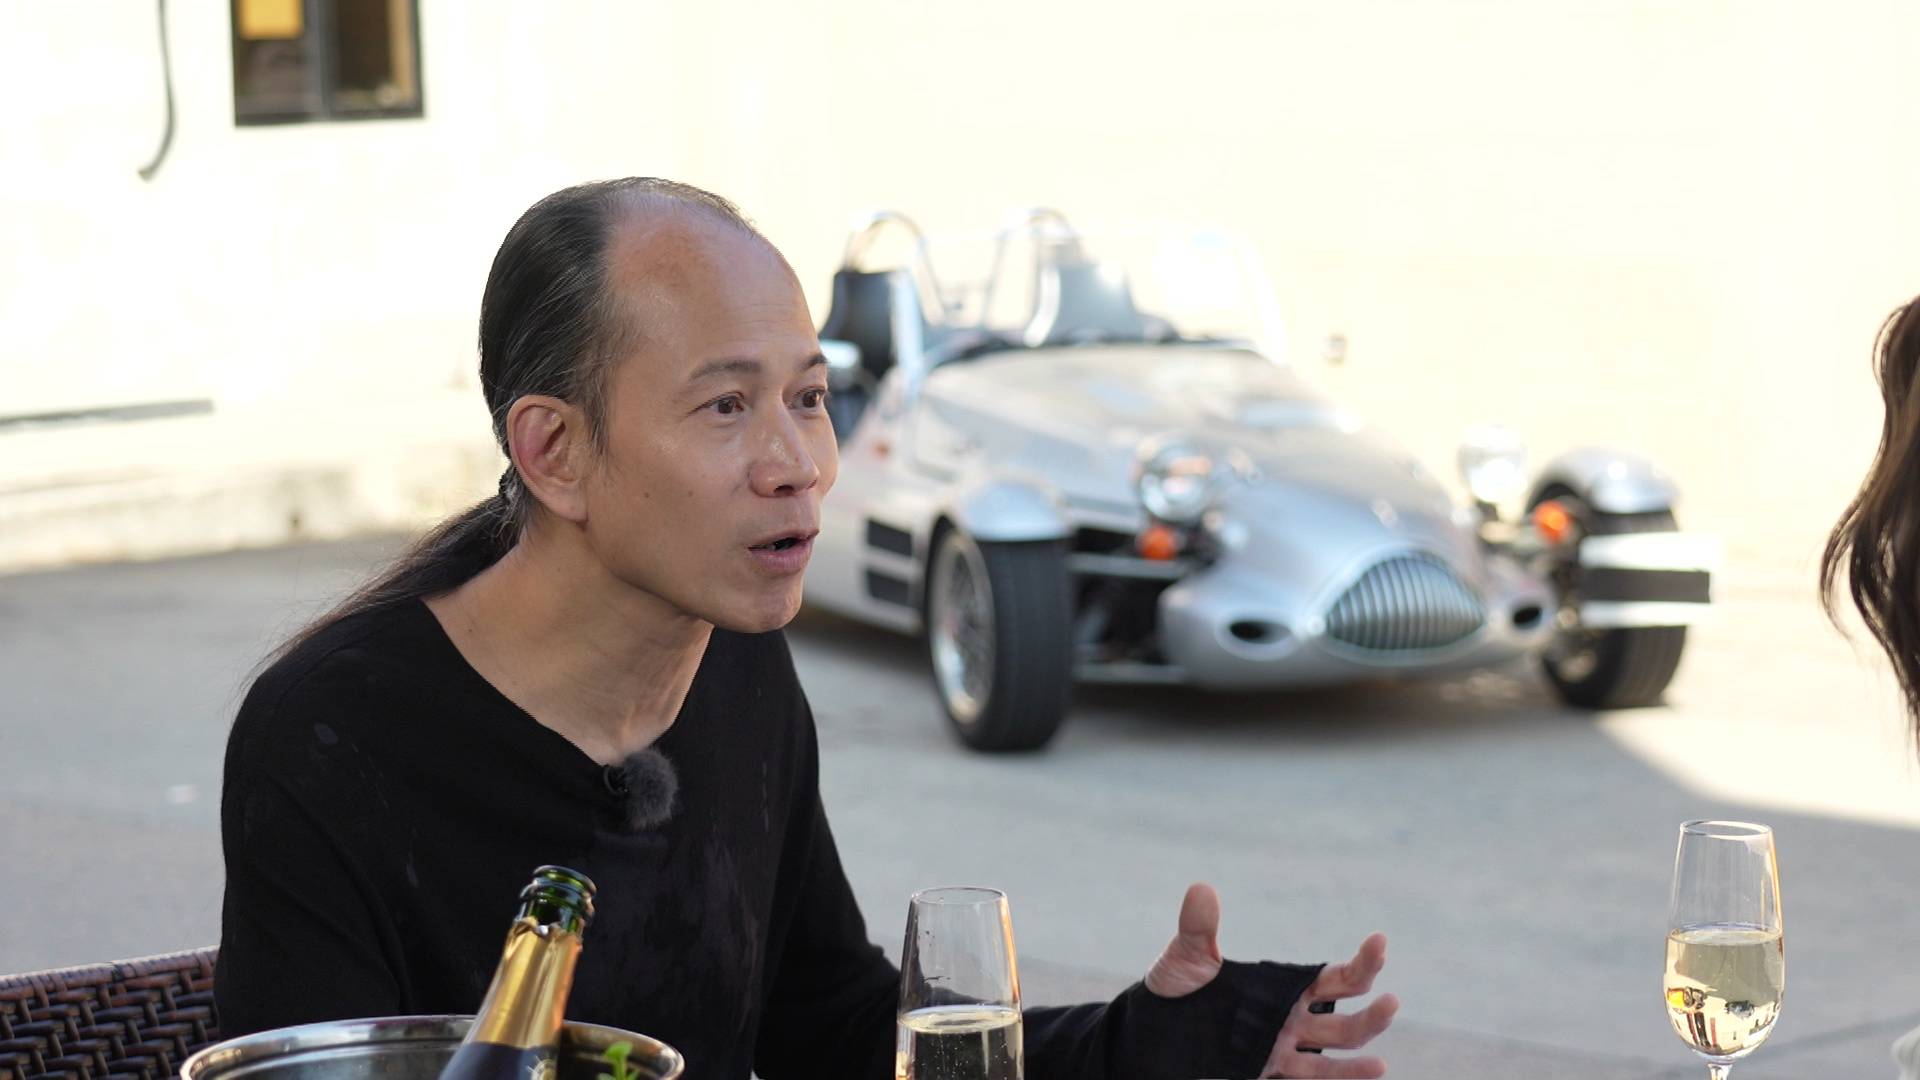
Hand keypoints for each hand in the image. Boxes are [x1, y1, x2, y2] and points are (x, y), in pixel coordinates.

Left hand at [1144, 882, 1398, 1078]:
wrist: (1152, 1029)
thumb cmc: (1175, 988)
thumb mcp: (1187, 957)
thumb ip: (1199, 929)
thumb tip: (1201, 888)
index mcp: (1285, 988)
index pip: (1337, 977)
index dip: (1364, 962)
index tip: (1381, 942)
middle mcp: (1292, 1019)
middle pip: (1347, 1017)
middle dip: (1371, 1010)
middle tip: (1392, 1000)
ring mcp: (1282, 1048)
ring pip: (1336, 1049)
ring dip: (1362, 1049)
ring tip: (1381, 1058)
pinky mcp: (1267, 1070)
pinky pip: (1313, 1077)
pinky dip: (1344, 1077)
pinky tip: (1374, 1071)